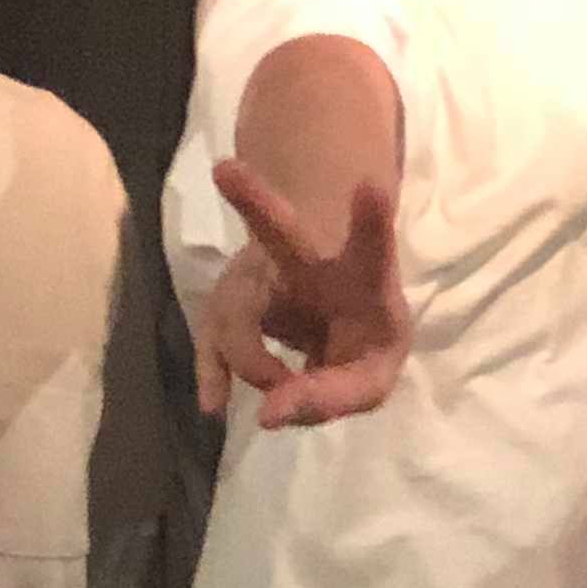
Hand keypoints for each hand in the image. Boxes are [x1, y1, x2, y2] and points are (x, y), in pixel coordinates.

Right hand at [196, 156, 408, 426]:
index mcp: (362, 273)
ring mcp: (261, 278)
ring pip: (237, 306)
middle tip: (226, 171)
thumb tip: (267, 416)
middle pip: (282, 234)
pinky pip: (214, 338)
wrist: (331, 321)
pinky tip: (214, 402)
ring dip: (251, 362)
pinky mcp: (229, 307)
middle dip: (257, 204)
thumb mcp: (371, 377)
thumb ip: (333, 397)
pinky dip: (215, 371)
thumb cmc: (361, 340)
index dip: (372, 219)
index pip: (371, 246)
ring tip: (273, 412)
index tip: (370, 184)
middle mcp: (308, 263)